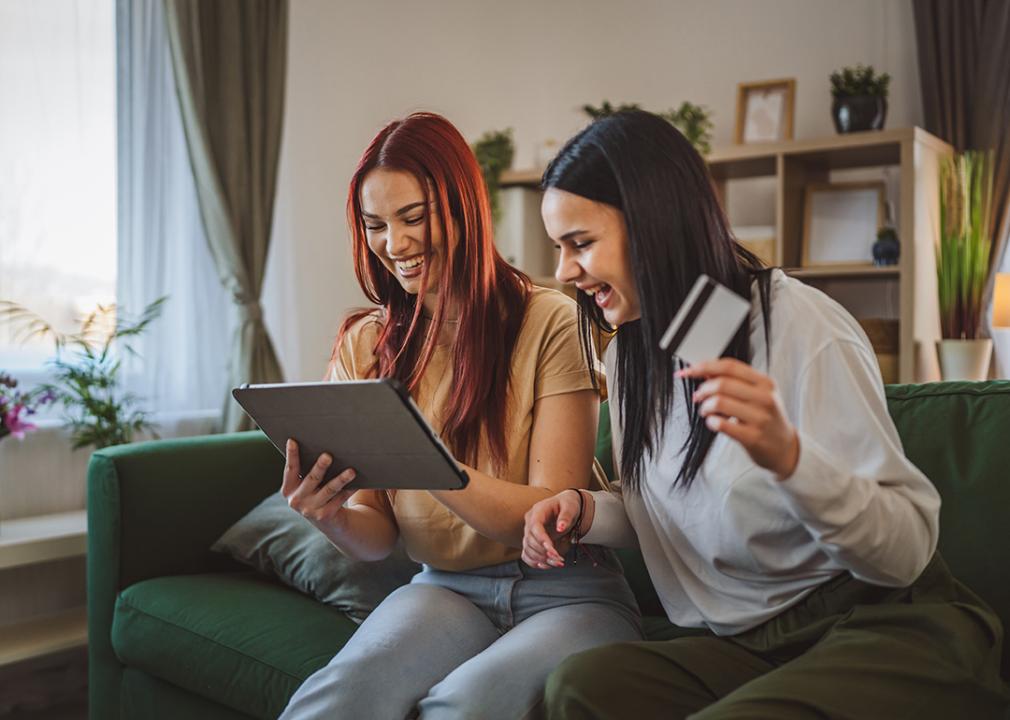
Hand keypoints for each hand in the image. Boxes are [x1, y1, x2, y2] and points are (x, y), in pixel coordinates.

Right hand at [282, 439, 356, 529]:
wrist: (327, 522)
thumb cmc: (316, 493)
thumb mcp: (307, 485)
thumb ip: (306, 469)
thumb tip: (320, 442)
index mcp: (288, 489)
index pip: (290, 469)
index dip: (291, 455)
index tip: (292, 440)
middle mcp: (296, 501)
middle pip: (312, 479)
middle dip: (320, 467)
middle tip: (328, 456)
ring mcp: (310, 510)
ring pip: (329, 490)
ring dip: (341, 479)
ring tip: (351, 471)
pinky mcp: (325, 515)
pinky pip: (340, 499)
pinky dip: (349, 490)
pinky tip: (358, 483)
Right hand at [522, 489, 588, 568]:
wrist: (566, 506)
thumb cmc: (567, 504)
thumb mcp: (570, 506)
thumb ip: (566, 516)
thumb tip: (560, 528)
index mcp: (538, 511)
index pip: (534, 526)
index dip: (541, 539)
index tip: (552, 550)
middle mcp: (530, 522)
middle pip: (529, 540)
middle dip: (543, 552)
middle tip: (559, 558)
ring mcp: (529, 532)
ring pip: (528, 549)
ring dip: (541, 559)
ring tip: (557, 562)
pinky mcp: (532, 542)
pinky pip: (527, 555)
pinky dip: (534, 562)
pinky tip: (546, 565)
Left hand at [679, 359, 799, 478]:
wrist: (784, 447)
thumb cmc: (766, 417)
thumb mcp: (758, 394)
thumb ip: (734, 380)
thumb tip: (704, 371)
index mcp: (765, 382)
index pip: (730, 366)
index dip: (704, 366)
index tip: (688, 371)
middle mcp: (765, 398)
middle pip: (722, 383)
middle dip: (703, 389)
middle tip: (698, 396)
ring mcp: (760, 418)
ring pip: (719, 402)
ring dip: (705, 406)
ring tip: (706, 411)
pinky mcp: (753, 437)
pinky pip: (721, 424)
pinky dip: (711, 421)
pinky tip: (713, 422)